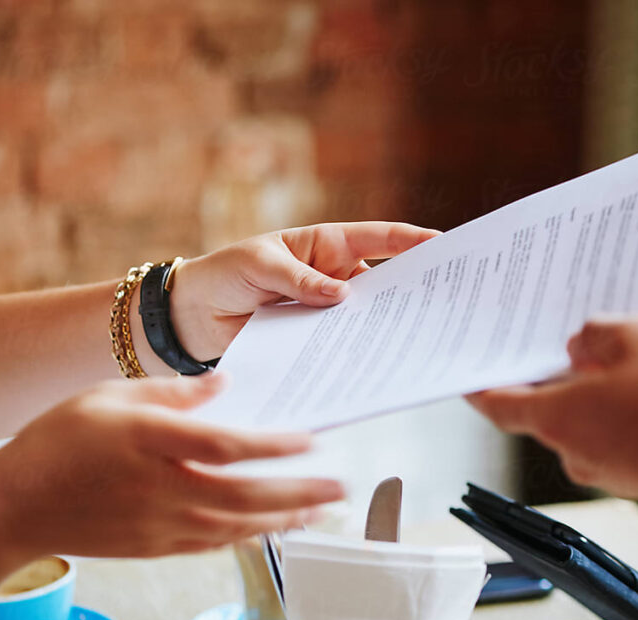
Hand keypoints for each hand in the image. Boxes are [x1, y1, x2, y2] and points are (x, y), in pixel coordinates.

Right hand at [0, 374, 342, 587]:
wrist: (16, 505)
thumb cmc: (60, 442)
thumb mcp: (109, 396)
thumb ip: (172, 390)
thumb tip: (225, 384)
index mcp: (152, 443)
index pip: (227, 447)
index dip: (274, 446)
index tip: (313, 440)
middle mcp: (163, 488)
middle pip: (246, 494)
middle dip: (301, 493)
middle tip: (343, 487)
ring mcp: (161, 524)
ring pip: (238, 525)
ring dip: (286, 518)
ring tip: (325, 510)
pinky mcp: (157, 547)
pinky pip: (216, 543)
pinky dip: (251, 535)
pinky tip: (275, 526)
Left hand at [168, 221, 439, 362]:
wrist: (191, 316)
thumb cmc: (225, 274)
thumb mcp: (260, 265)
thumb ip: (300, 280)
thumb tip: (343, 296)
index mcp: (326, 245)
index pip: (377, 239)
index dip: (412, 240)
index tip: (445, 245)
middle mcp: (334, 277)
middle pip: (384, 281)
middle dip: (413, 288)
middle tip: (446, 300)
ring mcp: (327, 311)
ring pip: (366, 317)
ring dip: (387, 326)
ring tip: (418, 338)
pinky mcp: (314, 340)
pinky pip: (341, 345)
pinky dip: (356, 352)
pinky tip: (374, 362)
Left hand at [469, 283, 637, 500]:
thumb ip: (597, 334)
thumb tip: (582, 346)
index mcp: (558, 418)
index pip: (499, 404)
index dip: (480, 386)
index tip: (465, 377)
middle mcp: (578, 449)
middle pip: (560, 399)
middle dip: (579, 360)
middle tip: (591, 328)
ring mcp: (614, 467)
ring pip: (608, 407)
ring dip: (628, 372)